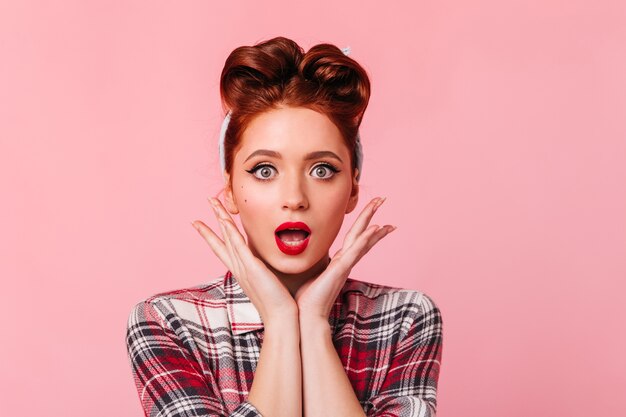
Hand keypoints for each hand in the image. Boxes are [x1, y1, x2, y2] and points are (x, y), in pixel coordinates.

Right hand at [192, 197, 297, 323]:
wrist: (281, 318)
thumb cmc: (279, 303)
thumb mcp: (269, 282)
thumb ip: (267, 271)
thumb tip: (271, 263)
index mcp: (242, 271)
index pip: (223, 248)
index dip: (212, 234)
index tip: (201, 223)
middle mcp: (238, 268)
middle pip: (220, 239)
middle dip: (212, 219)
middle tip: (207, 202)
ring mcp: (243, 267)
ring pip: (228, 237)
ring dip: (220, 218)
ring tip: (212, 201)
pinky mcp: (252, 268)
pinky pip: (238, 246)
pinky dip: (230, 233)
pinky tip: (225, 220)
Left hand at [294, 197, 395, 319]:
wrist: (306, 317)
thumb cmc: (305, 300)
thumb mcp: (308, 274)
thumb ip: (310, 263)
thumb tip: (299, 253)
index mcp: (338, 263)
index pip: (355, 240)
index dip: (365, 227)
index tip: (375, 216)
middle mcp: (345, 262)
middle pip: (362, 234)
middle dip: (372, 215)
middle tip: (382, 199)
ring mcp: (345, 265)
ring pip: (362, 237)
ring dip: (373, 219)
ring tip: (382, 204)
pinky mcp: (341, 269)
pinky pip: (357, 250)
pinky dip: (367, 239)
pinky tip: (377, 228)